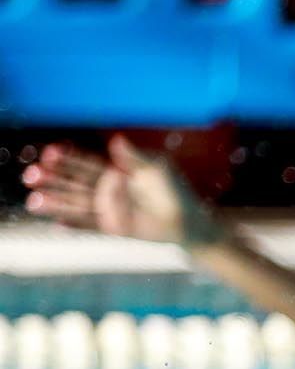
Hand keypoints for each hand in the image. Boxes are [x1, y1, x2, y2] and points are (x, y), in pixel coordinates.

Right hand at [22, 136, 218, 245]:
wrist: (189, 219)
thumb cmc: (174, 190)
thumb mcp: (156, 168)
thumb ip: (135, 157)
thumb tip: (116, 140)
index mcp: (113, 172)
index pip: (85, 164)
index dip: (67, 159)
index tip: (50, 153)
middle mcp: (106, 190)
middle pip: (74, 184)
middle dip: (53, 179)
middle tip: (31, 175)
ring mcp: (108, 210)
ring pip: (77, 205)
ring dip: (56, 203)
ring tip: (34, 201)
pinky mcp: (114, 228)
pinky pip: (90, 226)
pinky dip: (74, 225)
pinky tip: (56, 224)